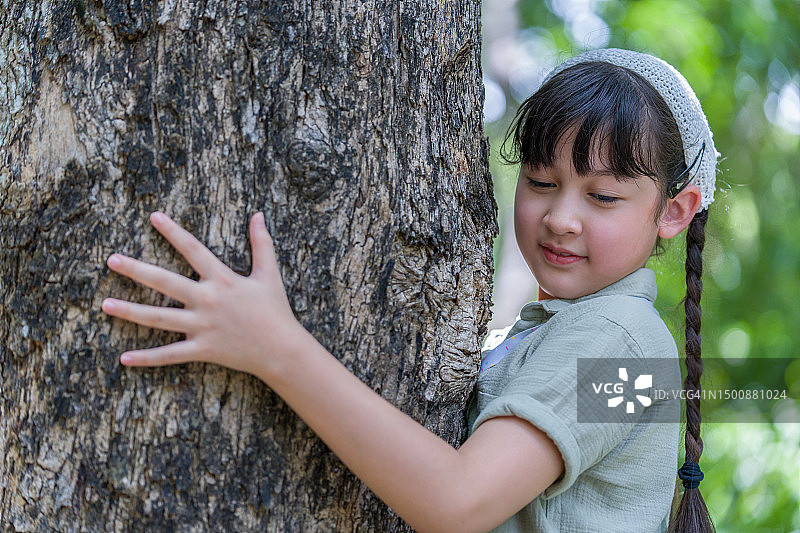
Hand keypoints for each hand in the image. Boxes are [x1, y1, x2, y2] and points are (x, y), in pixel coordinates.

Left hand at [101, 211, 300, 377]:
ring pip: (159, 318)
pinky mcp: (202, 349)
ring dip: (130, 311)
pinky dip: (147, 358)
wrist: (282, 349)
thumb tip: (258, 215)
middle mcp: (207, 301)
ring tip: (105, 304)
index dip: (173, 232)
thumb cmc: (275, 310)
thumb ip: (262, 243)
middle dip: (136, 270)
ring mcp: (202, 327)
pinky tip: (124, 358)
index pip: (193, 250)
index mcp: (222, 279)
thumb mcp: (269, 274)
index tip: (153, 217)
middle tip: (112, 260)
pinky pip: (170, 354)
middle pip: (165, 282)